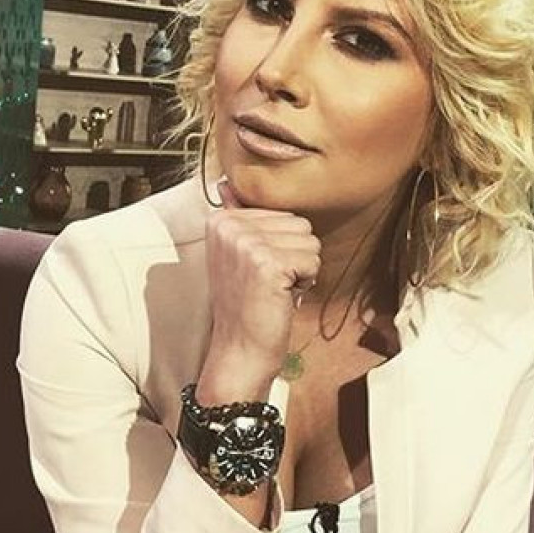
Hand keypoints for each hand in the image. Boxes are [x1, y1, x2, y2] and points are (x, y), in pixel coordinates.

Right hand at [198, 178, 320, 399]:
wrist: (240, 349)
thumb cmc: (246, 304)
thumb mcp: (236, 254)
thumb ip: (236, 216)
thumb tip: (226, 183)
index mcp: (220, 219)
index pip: (283, 214)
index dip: (281, 246)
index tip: (257, 271)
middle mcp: (229, 226)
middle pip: (299, 224)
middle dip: (294, 256)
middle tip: (268, 282)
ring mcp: (247, 243)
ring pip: (310, 240)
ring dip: (301, 269)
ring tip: (274, 288)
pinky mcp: (267, 263)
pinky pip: (313, 260)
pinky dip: (305, 282)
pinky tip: (280, 296)